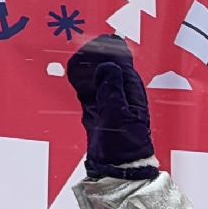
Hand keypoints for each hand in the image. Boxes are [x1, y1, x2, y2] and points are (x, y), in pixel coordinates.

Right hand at [67, 35, 156, 180]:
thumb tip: (110, 65)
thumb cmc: (124, 145)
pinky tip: (74, 75)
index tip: (101, 39)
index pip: (122, 66)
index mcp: (133, 94)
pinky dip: (82, 84)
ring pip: (98, 81)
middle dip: (98, 58)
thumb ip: (112, 88)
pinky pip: (90, 94)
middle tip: (84, 43)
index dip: (111, 52)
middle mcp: (122, 98)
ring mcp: (110, 106)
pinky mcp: (99, 116)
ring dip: (88, 70)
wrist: (118, 169)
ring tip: (77, 55)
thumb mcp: (118, 114)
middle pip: (109, 71)